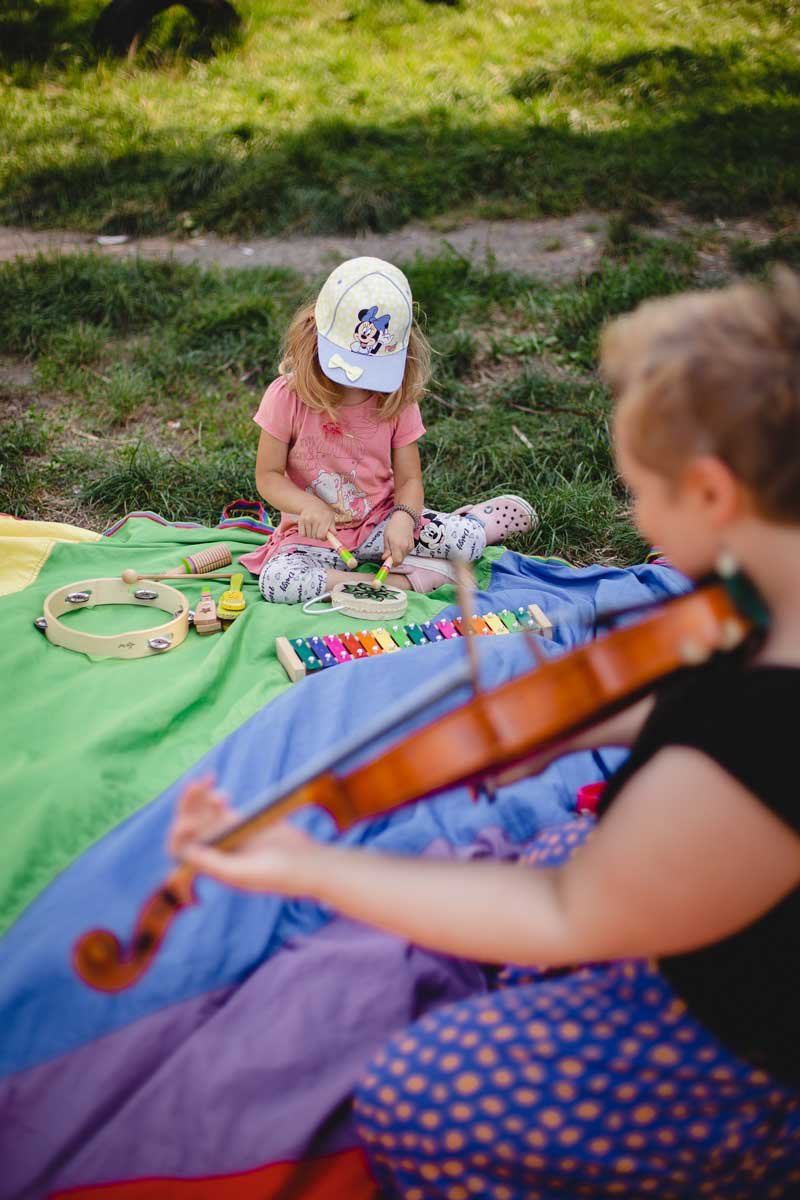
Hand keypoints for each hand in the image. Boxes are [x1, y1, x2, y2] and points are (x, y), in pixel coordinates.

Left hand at [169, 775, 321, 893]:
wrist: (307, 864)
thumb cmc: (278, 874)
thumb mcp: (242, 873)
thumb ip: (212, 864)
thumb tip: (183, 851)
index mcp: (210, 868)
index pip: (181, 849)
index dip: (180, 833)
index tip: (193, 821)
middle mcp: (214, 852)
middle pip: (189, 826)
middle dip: (187, 805)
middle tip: (195, 784)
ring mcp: (226, 835)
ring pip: (201, 813)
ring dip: (199, 796)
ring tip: (208, 780)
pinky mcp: (239, 822)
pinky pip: (217, 807)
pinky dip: (213, 796)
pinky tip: (222, 791)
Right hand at [297, 497, 335, 539]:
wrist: (311, 504)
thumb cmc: (323, 512)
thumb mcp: (331, 517)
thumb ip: (333, 527)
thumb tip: (334, 534)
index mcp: (324, 519)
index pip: (321, 535)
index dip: (323, 538)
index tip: (323, 536)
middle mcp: (315, 518)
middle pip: (315, 536)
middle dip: (317, 536)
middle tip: (319, 531)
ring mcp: (307, 519)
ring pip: (308, 536)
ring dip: (311, 535)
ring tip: (313, 528)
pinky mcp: (301, 520)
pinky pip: (302, 534)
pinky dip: (305, 533)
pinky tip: (308, 528)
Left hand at [383, 511, 415, 566]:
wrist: (405, 519)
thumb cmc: (394, 526)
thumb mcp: (386, 537)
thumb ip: (386, 550)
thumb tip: (385, 558)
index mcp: (397, 546)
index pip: (396, 562)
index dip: (391, 563)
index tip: (387, 562)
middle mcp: (405, 548)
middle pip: (399, 561)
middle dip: (393, 559)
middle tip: (389, 552)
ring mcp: (410, 547)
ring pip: (402, 557)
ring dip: (397, 555)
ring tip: (394, 545)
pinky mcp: (412, 546)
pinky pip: (406, 553)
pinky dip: (401, 551)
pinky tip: (399, 544)